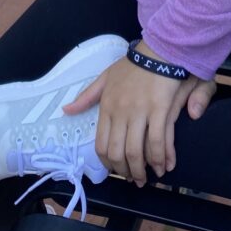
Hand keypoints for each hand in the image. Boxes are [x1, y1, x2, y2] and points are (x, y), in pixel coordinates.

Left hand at [63, 41, 215, 185]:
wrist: (158, 51)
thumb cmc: (132, 66)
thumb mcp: (105, 78)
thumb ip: (87, 96)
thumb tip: (66, 110)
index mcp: (106, 106)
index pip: (101, 144)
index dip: (108, 163)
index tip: (116, 170)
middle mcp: (120, 111)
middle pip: (118, 152)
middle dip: (125, 171)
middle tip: (133, 179)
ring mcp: (140, 111)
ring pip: (136, 151)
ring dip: (142, 170)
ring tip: (147, 177)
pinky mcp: (159, 109)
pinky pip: (157, 141)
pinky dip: (160, 158)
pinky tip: (164, 166)